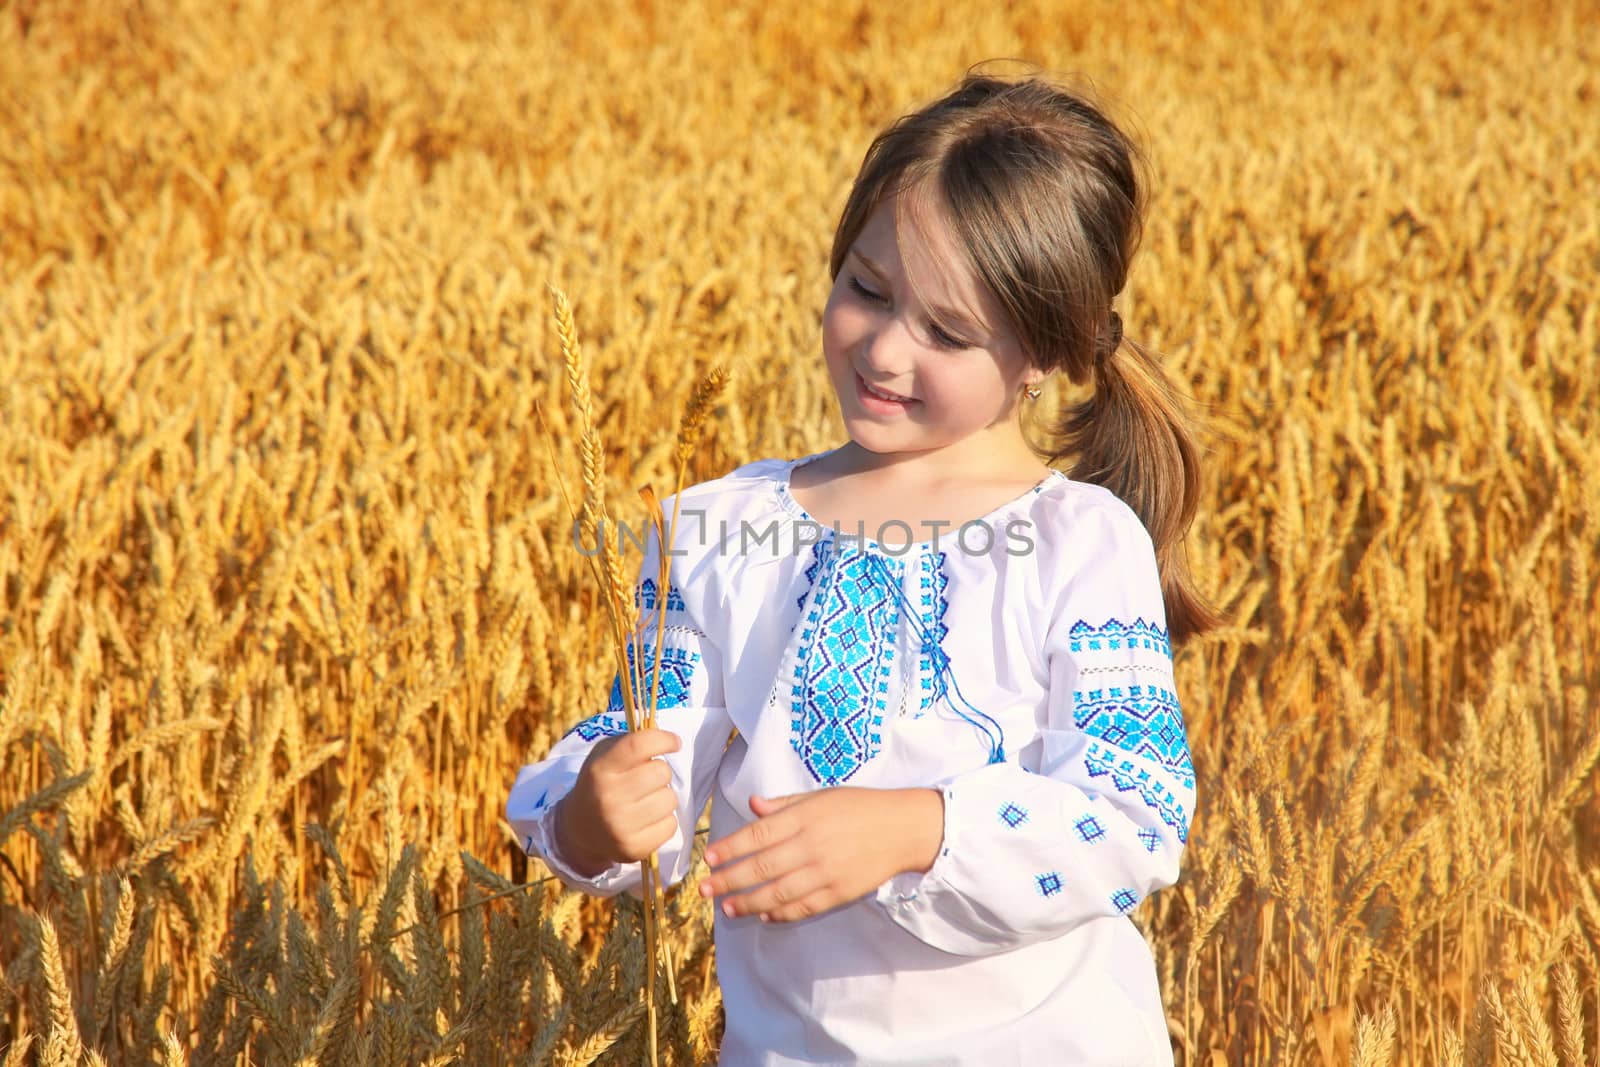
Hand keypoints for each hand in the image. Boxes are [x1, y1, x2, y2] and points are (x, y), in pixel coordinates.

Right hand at [554, 728, 681, 876]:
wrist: (578, 830)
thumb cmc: (600, 784)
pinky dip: (664, 821)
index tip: (674, 742)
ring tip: (645, 800)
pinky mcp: (634, 848)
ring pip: (670, 799)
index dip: (663, 739)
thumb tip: (669, 740)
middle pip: (661, 772)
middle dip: (659, 771)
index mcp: (600, 770)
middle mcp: (608, 798)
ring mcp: (620, 826)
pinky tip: (646, 820)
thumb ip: (631, 743)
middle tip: (646, 779)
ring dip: (663, 797)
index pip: (639, 745)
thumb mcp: (604, 757)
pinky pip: (671, 825)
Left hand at [699, 787, 943, 922]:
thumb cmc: (860, 807)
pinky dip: (782, 914)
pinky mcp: (839, 893)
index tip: (709, 859)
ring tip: (728, 908)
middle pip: (761, 868)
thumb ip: (785, 804)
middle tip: (705, 889)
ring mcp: (825, 873)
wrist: (903, 828)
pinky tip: (765, 917)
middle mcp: (811, 846)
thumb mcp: (822, 796)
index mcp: (804, 817)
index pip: (757, 835)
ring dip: (749, 903)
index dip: (730, 849)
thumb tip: (753, 805)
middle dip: (728, 880)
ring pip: (778, 894)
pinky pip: (804, 907)